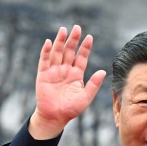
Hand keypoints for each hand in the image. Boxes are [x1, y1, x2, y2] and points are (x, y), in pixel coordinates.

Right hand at [29, 25, 105, 139]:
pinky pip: (44, 61)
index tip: (89, 37)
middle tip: (77, 27)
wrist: (55, 117)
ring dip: (60, 41)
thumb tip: (103, 71)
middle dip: (73, 40)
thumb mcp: (85, 97)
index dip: (85, 47)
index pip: (82, 57)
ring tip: (63, 30)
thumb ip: (93, 84)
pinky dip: (46, 52)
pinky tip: (49, 43)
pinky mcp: (43, 75)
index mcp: (76, 74)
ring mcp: (54, 72)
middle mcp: (65, 70)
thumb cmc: (71, 109)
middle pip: (69, 51)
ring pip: (57, 53)